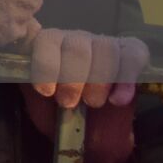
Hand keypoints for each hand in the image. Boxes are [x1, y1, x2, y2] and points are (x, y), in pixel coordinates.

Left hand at [21, 33, 146, 162]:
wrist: (90, 124)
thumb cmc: (57, 110)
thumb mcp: (38, 102)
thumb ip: (30, 89)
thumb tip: (30, 81)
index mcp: (48, 44)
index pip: (46, 40)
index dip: (46, 65)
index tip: (45, 92)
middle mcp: (75, 38)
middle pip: (77, 47)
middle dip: (72, 79)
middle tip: (68, 103)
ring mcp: (102, 42)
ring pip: (105, 48)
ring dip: (99, 80)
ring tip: (92, 103)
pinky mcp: (128, 51)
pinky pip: (133, 55)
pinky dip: (126, 79)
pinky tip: (117, 100)